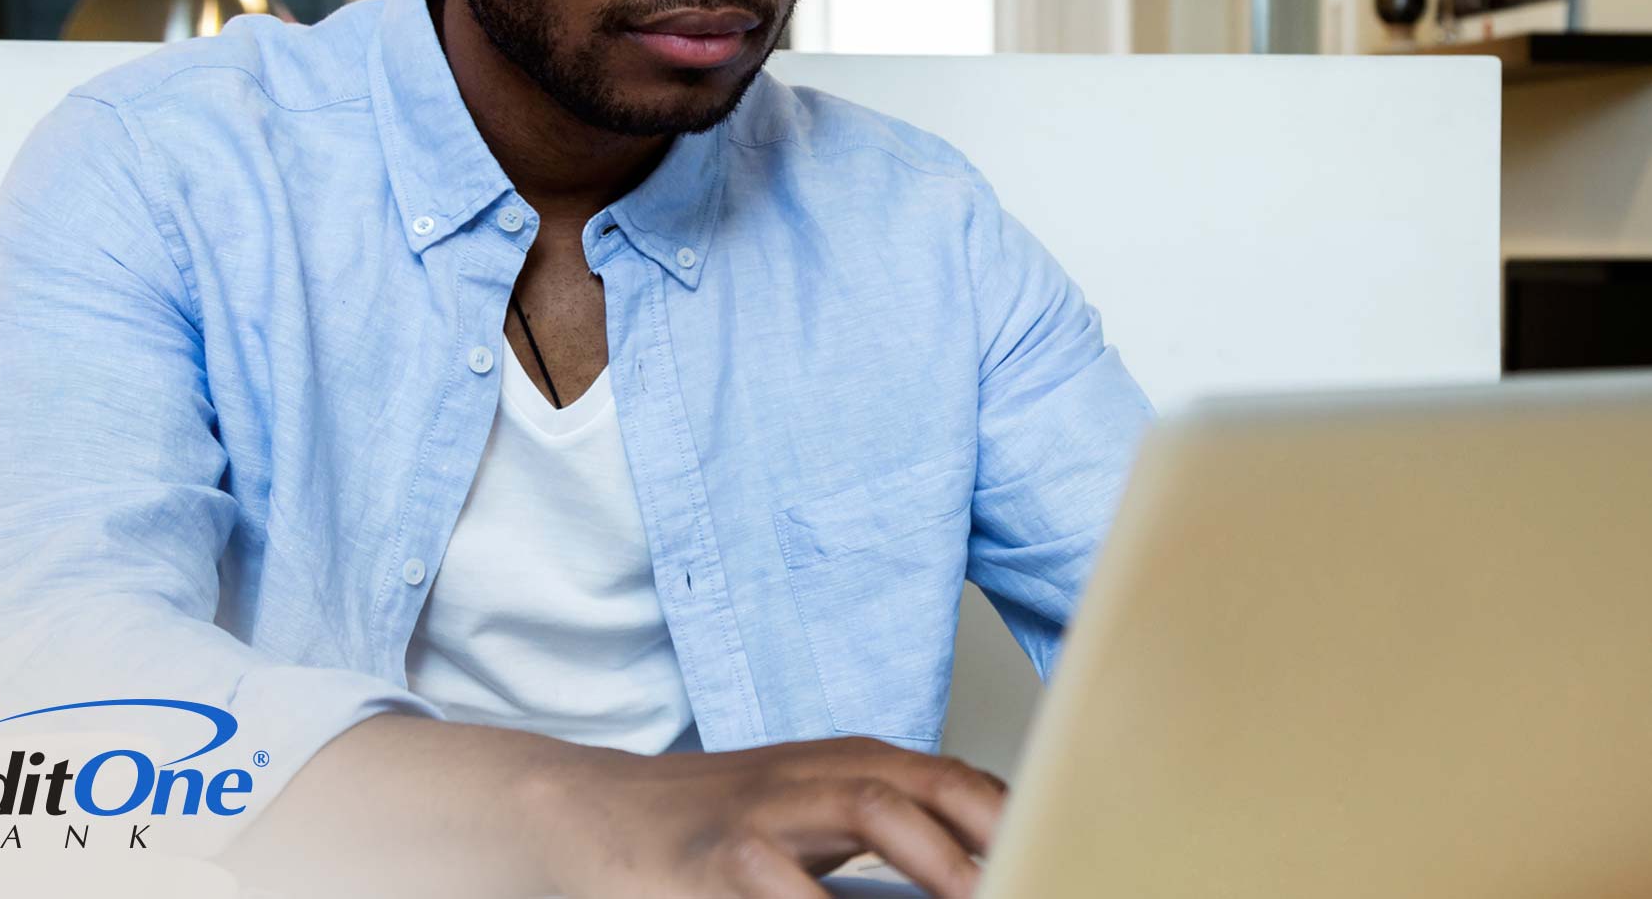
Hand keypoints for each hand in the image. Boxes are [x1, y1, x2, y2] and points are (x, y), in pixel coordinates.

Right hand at [525, 736, 1006, 897]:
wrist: (583, 814)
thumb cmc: (709, 828)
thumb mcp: (810, 822)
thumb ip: (891, 844)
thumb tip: (977, 879)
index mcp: (853, 766)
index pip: (964, 785)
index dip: (1023, 824)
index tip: (1068, 859)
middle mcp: (818, 775)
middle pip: (933, 786)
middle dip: (997, 836)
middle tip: (1040, 875)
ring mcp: (767, 811)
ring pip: (874, 809)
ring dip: (940, 860)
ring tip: (982, 896)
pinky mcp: (716, 857)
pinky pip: (786, 884)